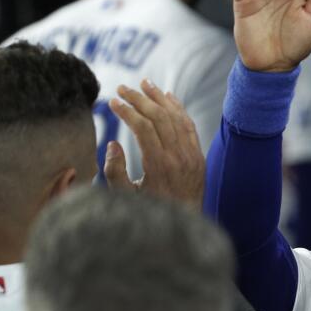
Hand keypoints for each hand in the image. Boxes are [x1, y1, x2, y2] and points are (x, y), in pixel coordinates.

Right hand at [103, 80, 205, 209]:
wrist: (183, 227)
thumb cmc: (148, 214)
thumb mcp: (125, 197)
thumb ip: (114, 171)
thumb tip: (112, 144)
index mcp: (158, 166)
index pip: (143, 127)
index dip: (127, 111)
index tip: (113, 102)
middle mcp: (178, 158)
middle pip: (159, 117)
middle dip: (139, 99)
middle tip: (122, 87)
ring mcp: (191, 157)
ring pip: (176, 118)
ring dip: (160, 98)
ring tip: (144, 83)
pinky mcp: (198, 158)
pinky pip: (189, 127)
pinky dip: (179, 109)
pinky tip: (168, 97)